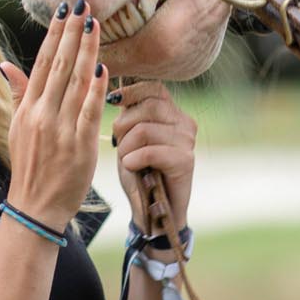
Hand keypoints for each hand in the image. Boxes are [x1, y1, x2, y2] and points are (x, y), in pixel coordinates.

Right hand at [0, 0, 109, 228]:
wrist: (36, 207)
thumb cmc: (30, 166)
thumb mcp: (17, 128)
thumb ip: (17, 94)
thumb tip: (6, 64)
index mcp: (27, 109)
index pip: (42, 62)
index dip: (54, 35)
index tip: (64, 11)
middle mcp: (41, 115)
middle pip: (60, 65)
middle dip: (72, 33)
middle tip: (84, 5)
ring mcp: (60, 130)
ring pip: (76, 82)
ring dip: (87, 51)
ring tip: (96, 25)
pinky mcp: (79, 145)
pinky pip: (89, 110)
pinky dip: (97, 88)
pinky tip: (104, 67)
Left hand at [111, 82, 196, 235]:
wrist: (155, 210)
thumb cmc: (140, 173)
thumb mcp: (129, 138)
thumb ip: (128, 115)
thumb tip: (112, 89)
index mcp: (173, 113)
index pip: (153, 88)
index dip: (130, 92)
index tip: (111, 101)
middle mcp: (185, 123)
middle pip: (147, 107)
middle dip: (123, 125)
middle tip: (118, 145)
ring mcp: (188, 141)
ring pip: (144, 129)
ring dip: (126, 147)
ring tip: (127, 160)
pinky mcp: (185, 160)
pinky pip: (150, 151)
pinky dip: (134, 160)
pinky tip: (133, 168)